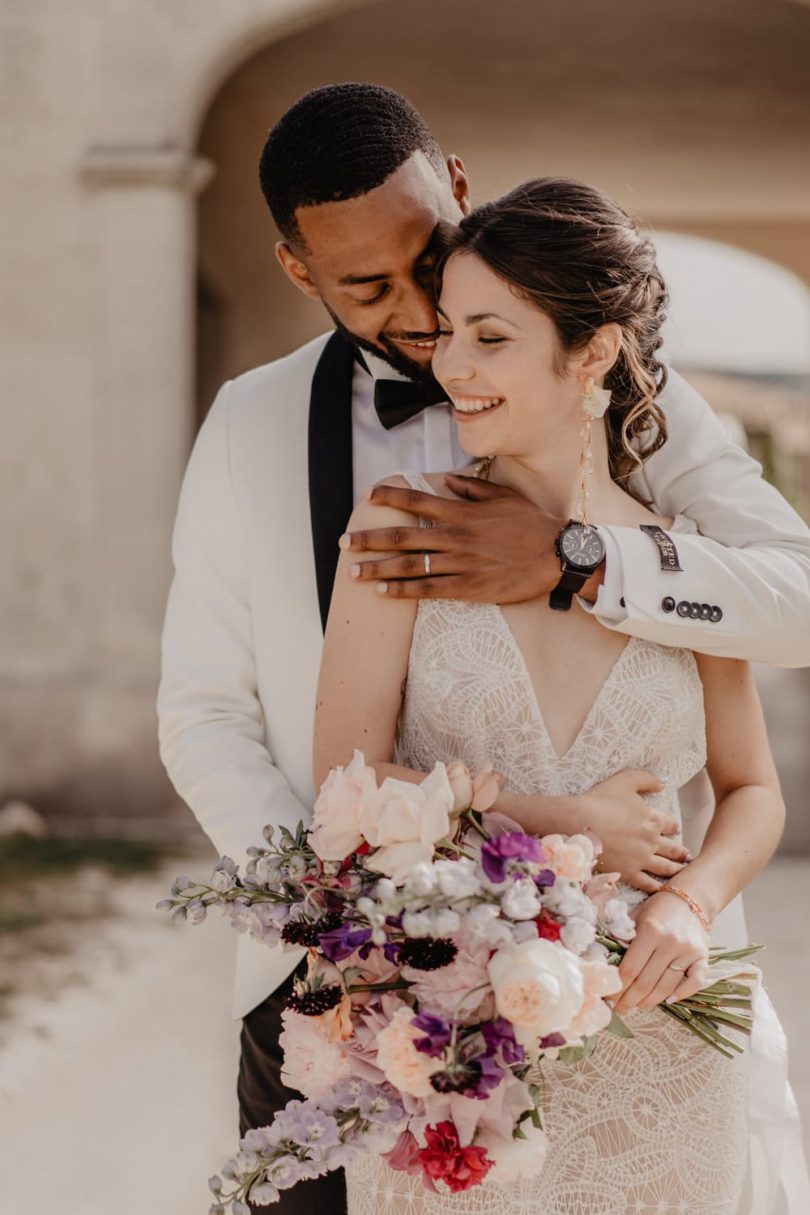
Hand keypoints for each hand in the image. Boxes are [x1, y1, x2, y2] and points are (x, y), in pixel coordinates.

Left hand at [343, 474, 588, 603]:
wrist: (556, 556)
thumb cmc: (531, 525)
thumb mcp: (503, 497)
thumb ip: (472, 489)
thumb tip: (449, 480)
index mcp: (461, 513)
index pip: (416, 501)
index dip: (389, 498)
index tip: (368, 496)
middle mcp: (454, 537)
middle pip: (402, 536)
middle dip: (369, 539)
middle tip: (343, 542)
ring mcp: (459, 563)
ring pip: (409, 565)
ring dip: (377, 569)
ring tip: (352, 572)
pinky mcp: (467, 587)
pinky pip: (428, 590)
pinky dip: (403, 591)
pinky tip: (383, 593)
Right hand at [575, 770, 691, 893]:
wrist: (579, 822)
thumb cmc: (601, 799)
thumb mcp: (626, 780)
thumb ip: (647, 779)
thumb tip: (662, 784)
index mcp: (653, 820)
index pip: (671, 825)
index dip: (673, 826)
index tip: (675, 829)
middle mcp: (652, 842)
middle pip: (673, 849)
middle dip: (681, 852)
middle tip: (687, 856)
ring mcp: (641, 860)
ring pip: (665, 868)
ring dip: (676, 870)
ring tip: (682, 872)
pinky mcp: (628, 873)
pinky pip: (647, 884)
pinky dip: (657, 887)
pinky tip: (662, 889)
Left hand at [614, 891, 709, 1012]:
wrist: (691, 898)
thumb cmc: (658, 908)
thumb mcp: (635, 915)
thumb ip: (620, 934)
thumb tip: (603, 960)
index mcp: (650, 930)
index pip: (630, 968)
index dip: (618, 987)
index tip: (609, 997)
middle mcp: (670, 942)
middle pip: (646, 981)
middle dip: (630, 999)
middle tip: (620, 1009)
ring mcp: (689, 952)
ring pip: (667, 986)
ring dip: (650, 1001)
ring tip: (637, 1006)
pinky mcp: (704, 958)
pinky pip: (695, 982)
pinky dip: (682, 994)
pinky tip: (668, 1000)